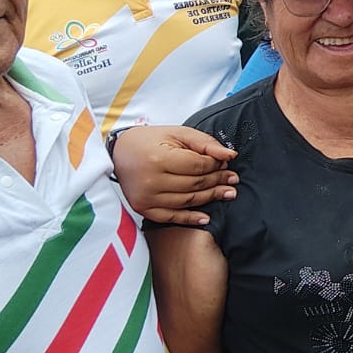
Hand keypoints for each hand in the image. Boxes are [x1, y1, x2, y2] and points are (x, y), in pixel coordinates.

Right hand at [111, 126, 237, 225]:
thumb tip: (230, 156)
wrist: (118, 153)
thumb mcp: (178, 133)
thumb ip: (205, 143)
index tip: (227, 163)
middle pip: (194, 184)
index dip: (216, 165)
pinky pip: (171, 217)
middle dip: (218, 181)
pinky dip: (190, 219)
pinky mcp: (142, 208)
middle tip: (233, 179)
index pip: (197, 166)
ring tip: (227, 193)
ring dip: (210, 198)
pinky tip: (206, 217)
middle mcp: (151, 180)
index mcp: (159, 158)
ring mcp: (146, 197)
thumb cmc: (150, 140)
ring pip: (187, 201)